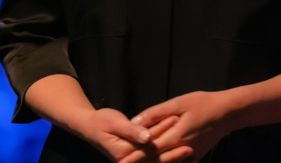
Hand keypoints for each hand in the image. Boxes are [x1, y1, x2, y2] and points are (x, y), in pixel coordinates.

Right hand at [77, 107, 193, 161]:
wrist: (90, 127)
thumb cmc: (101, 121)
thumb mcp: (115, 123)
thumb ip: (132, 130)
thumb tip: (147, 138)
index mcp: (123, 154)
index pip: (148, 150)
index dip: (165, 144)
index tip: (181, 139)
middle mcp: (128, 162)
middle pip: (154, 159)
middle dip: (172, 155)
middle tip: (190, 148)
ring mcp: (132, 162)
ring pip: (155, 162)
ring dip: (171, 159)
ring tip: (189, 153)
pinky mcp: (136, 159)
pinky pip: (152, 160)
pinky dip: (165, 159)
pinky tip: (180, 158)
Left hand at [126, 91, 236, 161]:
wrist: (229, 112)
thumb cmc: (204, 103)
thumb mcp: (179, 102)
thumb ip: (156, 113)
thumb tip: (135, 121)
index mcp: (176, 136)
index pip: (149, 150)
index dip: (133, 158)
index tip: (120, 162)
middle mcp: (182, 150)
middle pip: (156, 161)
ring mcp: (190, 155)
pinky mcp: (196, 156)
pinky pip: (179, 162)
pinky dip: (168, 162)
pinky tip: (159, 161)